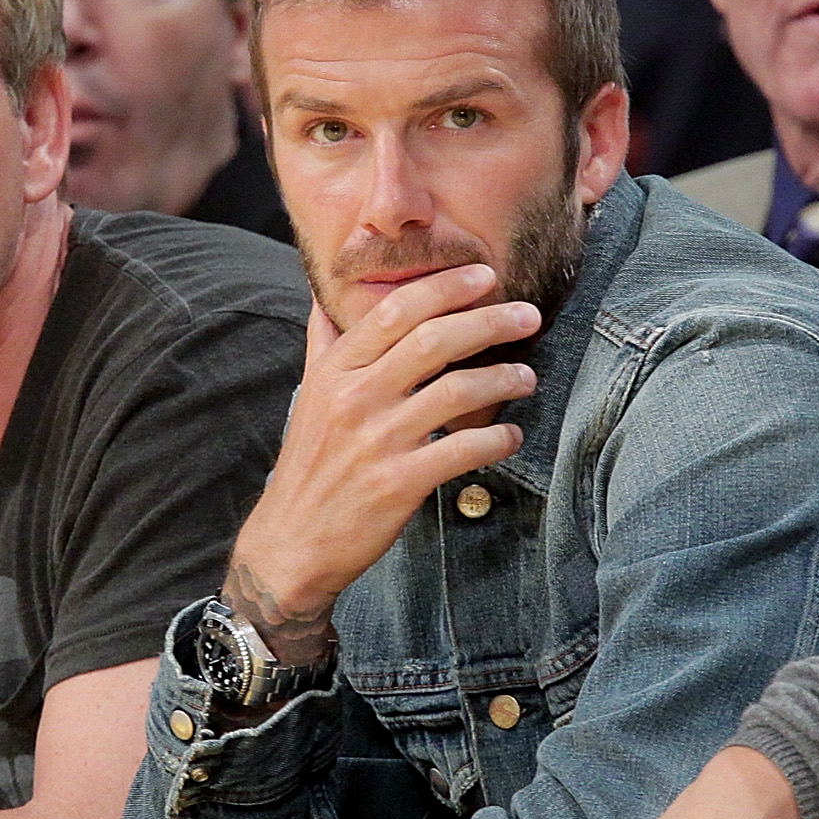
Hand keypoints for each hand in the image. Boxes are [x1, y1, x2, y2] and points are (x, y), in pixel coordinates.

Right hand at [223, 266, 540, 659]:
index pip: (396, 311)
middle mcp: (355, 399)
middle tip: (527, 315)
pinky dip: (496, 440)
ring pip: (455, 392)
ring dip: (501, 378)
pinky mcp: (399, 484)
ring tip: (526, 375)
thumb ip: (324, 342)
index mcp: (336, 372)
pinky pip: (461, 451)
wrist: (292, 542)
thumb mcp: (308, 395)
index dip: (446, 288)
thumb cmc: (309, 465)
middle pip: (433, 341)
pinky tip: (512, 436)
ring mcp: (378, 442)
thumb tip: (323, 293)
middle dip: (488, 321)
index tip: (485, 277)